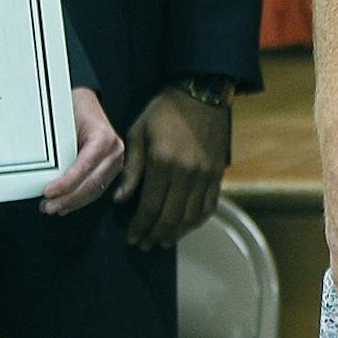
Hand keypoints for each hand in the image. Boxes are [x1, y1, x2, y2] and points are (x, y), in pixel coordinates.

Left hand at [40, 86, 124, 214]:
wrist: (85, 102)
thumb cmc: (75, 110)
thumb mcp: (66, 123)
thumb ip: (59, 147)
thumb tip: (42, 171)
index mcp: (104, 138)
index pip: (85, 167)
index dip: (67, 184)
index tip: (49, 192)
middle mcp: (115, 151)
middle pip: (92, 183)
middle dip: (69, 199)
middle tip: (48, 207)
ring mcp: (116, 161)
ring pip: (95, 190)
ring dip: (74, 202)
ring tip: (53, 208)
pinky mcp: (111, 168)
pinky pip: (97, 188)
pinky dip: (81, 198)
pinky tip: (67, 205)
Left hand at [115, 86, 233, 248]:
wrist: (201, 93)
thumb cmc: (164, 111)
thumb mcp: (138, 134)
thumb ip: (131, 169)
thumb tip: (120, 200)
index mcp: (163, 163)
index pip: (150, 207)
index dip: (139, 227)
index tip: (131, 238)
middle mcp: (187, 173)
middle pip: (171, 217)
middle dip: (155, 234)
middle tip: (144, 244)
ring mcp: (206, 175)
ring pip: (191, 216)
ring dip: (176, 233)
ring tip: (163, 241)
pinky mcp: (217, 173)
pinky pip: (209, 206)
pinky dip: (197, 221)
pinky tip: (186, 227)